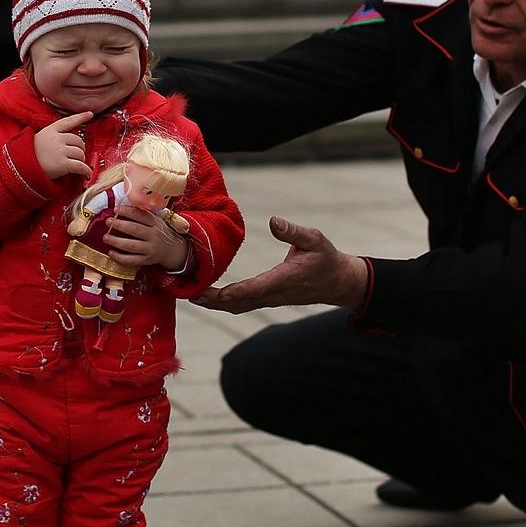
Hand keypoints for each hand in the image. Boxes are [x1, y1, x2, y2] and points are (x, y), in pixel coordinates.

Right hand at [33, 111, 92, 179]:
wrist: (20, 167)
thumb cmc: (30, 155)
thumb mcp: (39, 139)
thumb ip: (54, 136)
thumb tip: (71, 140)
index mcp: (50, 130)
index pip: (68, 121)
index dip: (80, 117)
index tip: (90, 114)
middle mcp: (56, 138)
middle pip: (78, 140)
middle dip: (80, 149)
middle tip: (77, 156)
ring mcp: (60, 150)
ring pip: (80, 153)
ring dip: (81, 160)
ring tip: (76, 165)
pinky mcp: (62, 164)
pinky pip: (80, 166)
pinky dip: (85, 171)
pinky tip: (86, 174)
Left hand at [103, 204, 188, 270]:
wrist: (172, 250)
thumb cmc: (158, 232)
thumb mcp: (155, 221)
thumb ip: (142, 215)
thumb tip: (122, 206)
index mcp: (156, 223)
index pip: (141, 215)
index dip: (128, 211)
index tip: (116, 209)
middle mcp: (154, 236)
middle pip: (136, 229)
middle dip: (120, 225)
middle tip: (108, 221)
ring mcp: (151, 249)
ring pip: (132, 246)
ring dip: (117, 242)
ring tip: (105, 237)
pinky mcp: (147, 260)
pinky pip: (132, 260)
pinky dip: (120, 257)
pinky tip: (110, 253)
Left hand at [192, 216, 368, 313]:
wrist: (338, 282)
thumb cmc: (327, 259)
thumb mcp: (315, 239)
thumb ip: (293, 231)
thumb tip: (272, 220)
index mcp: (282, 279)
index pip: (251, 289)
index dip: (228, 293)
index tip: (208, 293)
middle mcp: (273, 293)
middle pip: (238, 302)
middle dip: (212, 301)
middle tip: (187, 295)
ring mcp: (270, 299)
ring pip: (238, 306)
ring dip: (215, 303)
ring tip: (191, 296)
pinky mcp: (269, 298)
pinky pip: (243, 304)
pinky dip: (225, 302)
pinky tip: (210, 296)